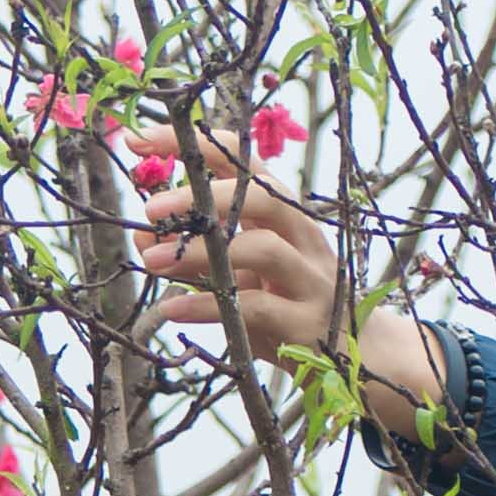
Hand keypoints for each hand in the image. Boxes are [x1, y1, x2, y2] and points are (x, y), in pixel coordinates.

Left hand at [124, 136, 446, 435]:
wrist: (357, 354)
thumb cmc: (289, 303)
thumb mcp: (242, 272)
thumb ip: (197, 252)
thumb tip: (141, 236)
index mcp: (283, 212)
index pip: (241, 161)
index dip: (193, 145)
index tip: (138, 140)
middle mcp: (302, 235)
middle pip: (261, 196)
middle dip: (201, 197)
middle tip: (149, 209)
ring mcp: (310, 278)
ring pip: (261, 249)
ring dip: (199, 254)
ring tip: (148, 261)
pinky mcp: (306, 322)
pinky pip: (256, 307)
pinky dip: (208, 307)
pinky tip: (171, 310)